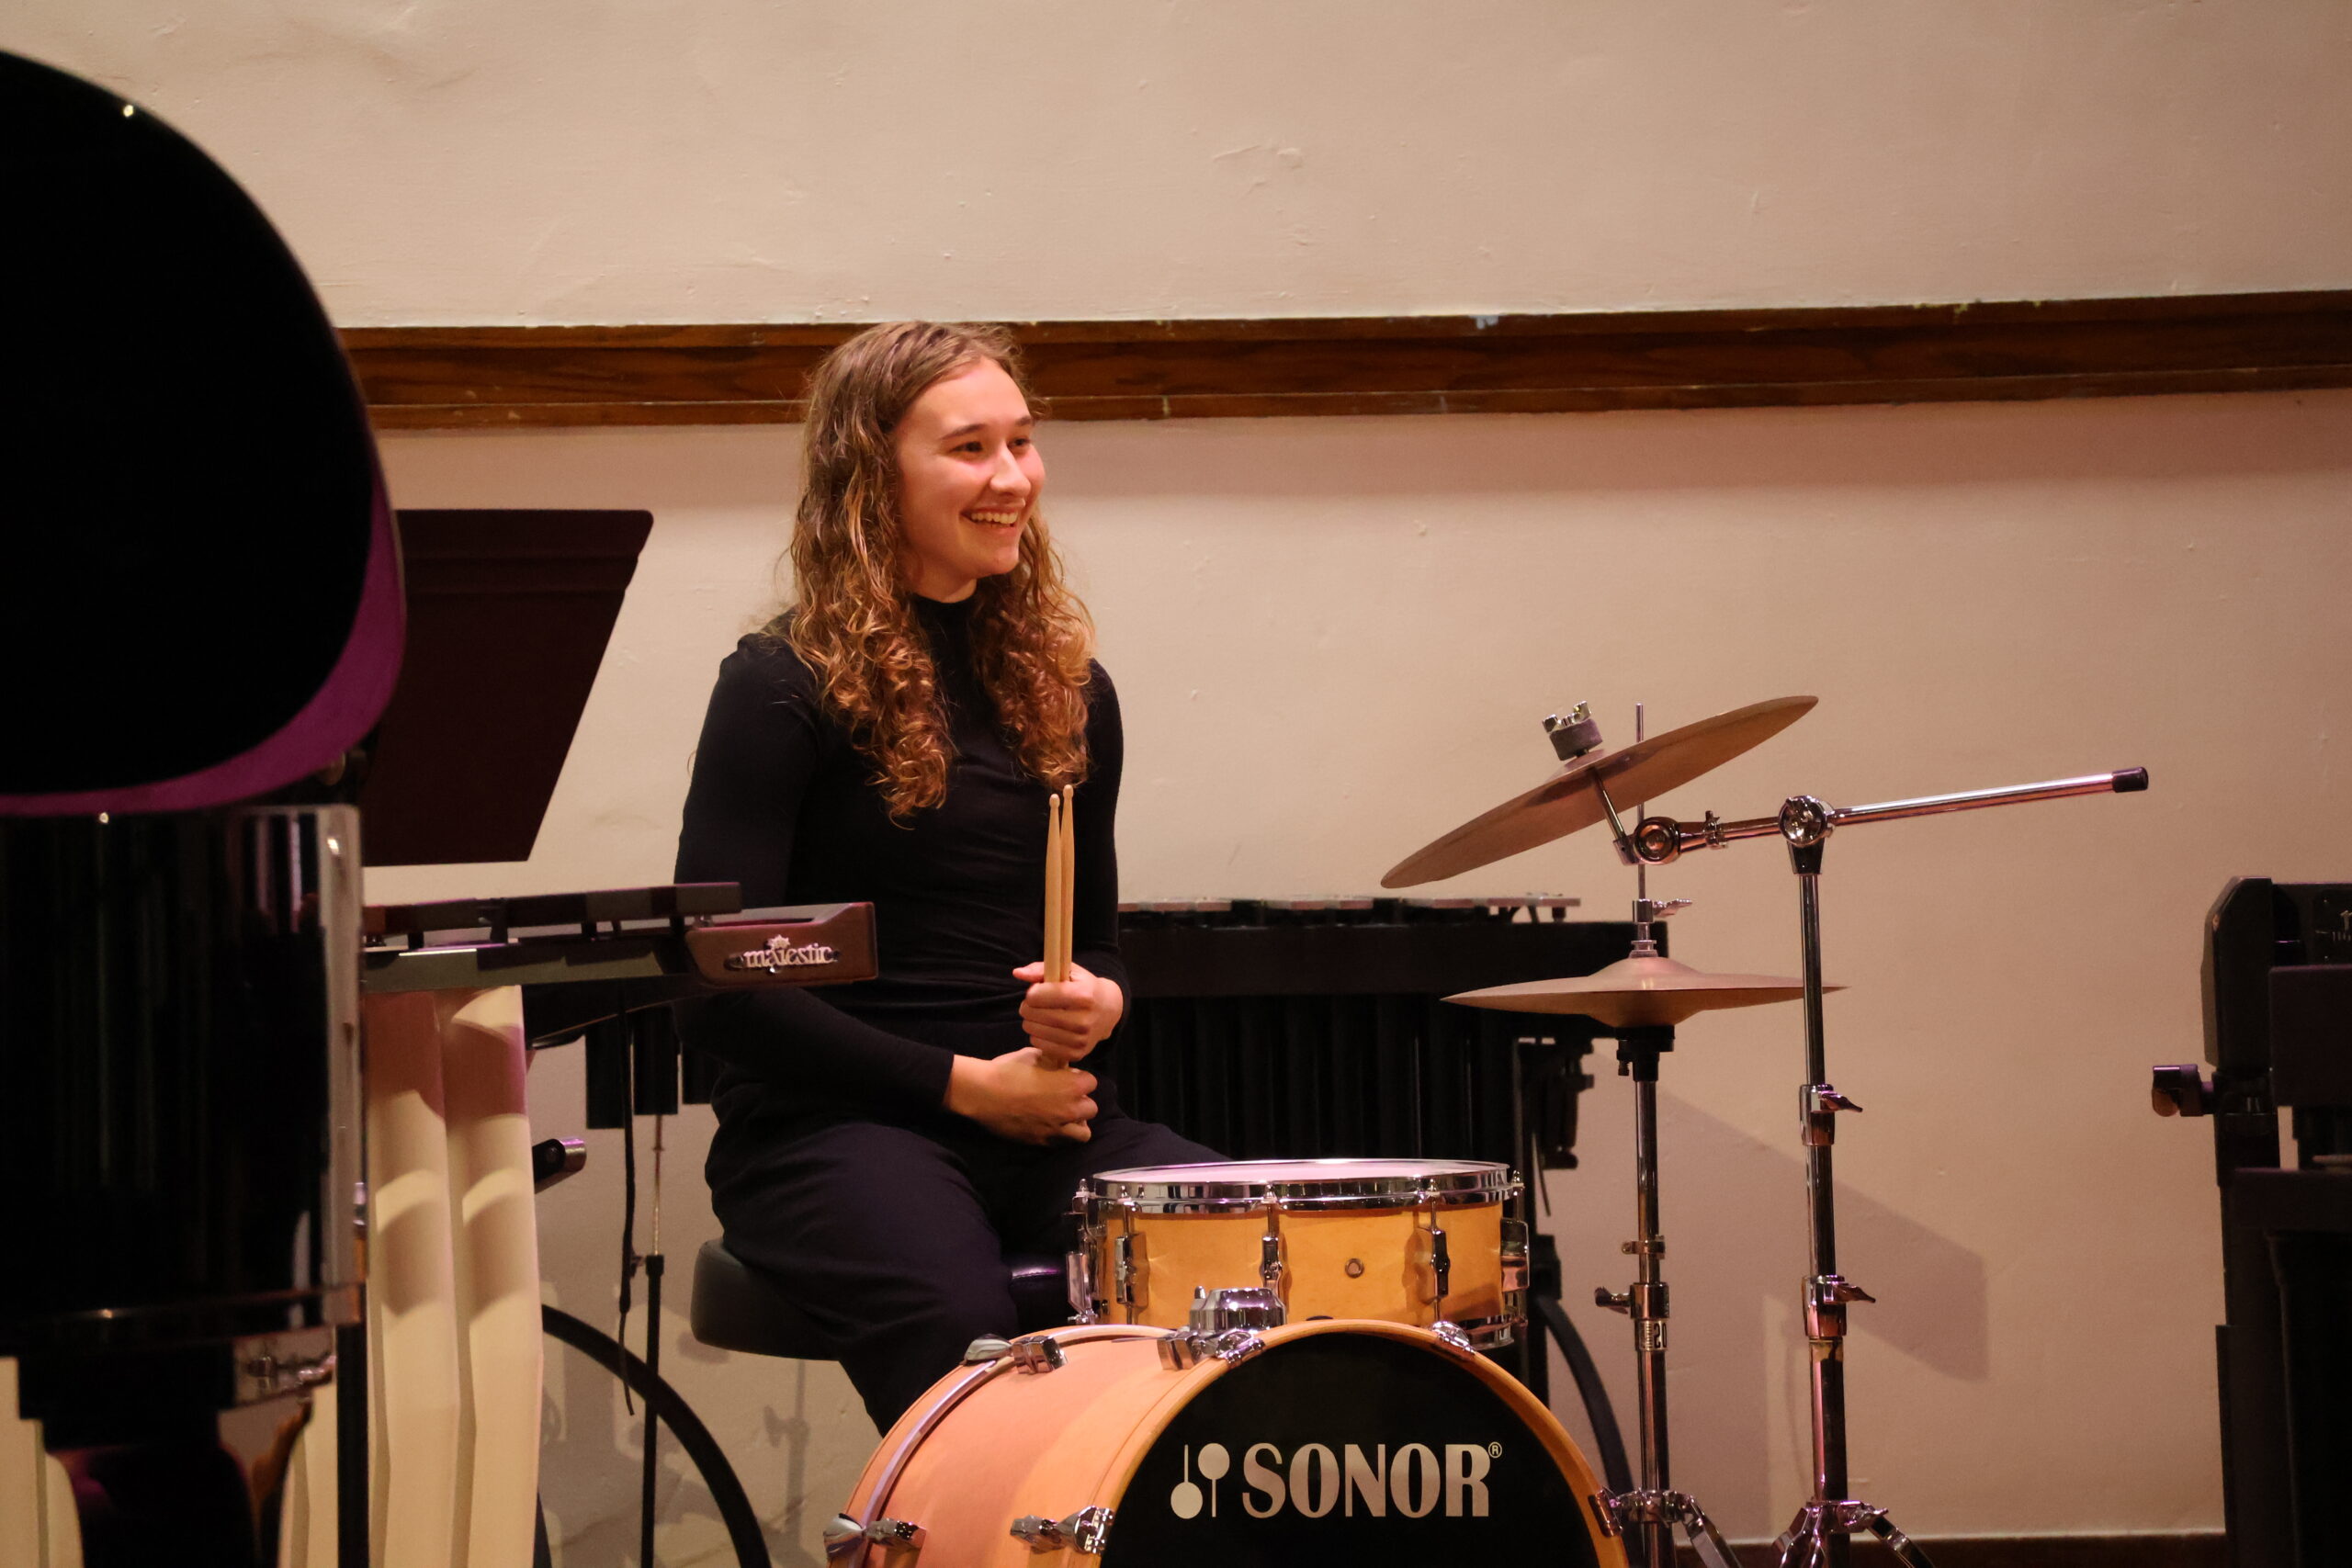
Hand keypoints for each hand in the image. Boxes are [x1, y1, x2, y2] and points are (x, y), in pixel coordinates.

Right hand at [944, 1048, 1097, 1144]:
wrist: (983, 1093)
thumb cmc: (1009, 1070)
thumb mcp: (1036, 1055)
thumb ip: (1055, 1061)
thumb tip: (1063, 1064)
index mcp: (1072, 1086)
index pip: (1092, 1083)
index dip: (1079, 1078)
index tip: (1067, 1077)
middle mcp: (1070, 1110)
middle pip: (1091, 1108)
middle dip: (1081, 1102)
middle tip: (1065, 1097)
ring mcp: (1057, 1129)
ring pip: (1083, 1133)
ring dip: (1077, 1124)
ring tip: (1064, 1117)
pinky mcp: (1041, 1141)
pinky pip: (1060, 1143)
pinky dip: (1059, 1136)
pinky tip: (1049, 1126)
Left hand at [1011, 961, 1124, 1065]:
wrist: (1109, 1010)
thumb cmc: (1084, 987)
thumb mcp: (1068, 971)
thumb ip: (1041, 969)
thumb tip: (1017, 973)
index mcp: (1082, 995)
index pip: (1036, 995)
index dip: (1032, 991)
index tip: (1039, 990)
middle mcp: (1083, 1020)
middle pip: (1033, 1014)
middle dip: (1027, 1007)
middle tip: (1036, 1004)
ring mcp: (1081, 1040)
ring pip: (1034, 1031)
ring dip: (1031, 1022)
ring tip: (1042, 1015)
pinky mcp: (1077, 1054)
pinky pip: (1041, 1046)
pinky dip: (1038, 1036)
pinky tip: (1047, 1028)